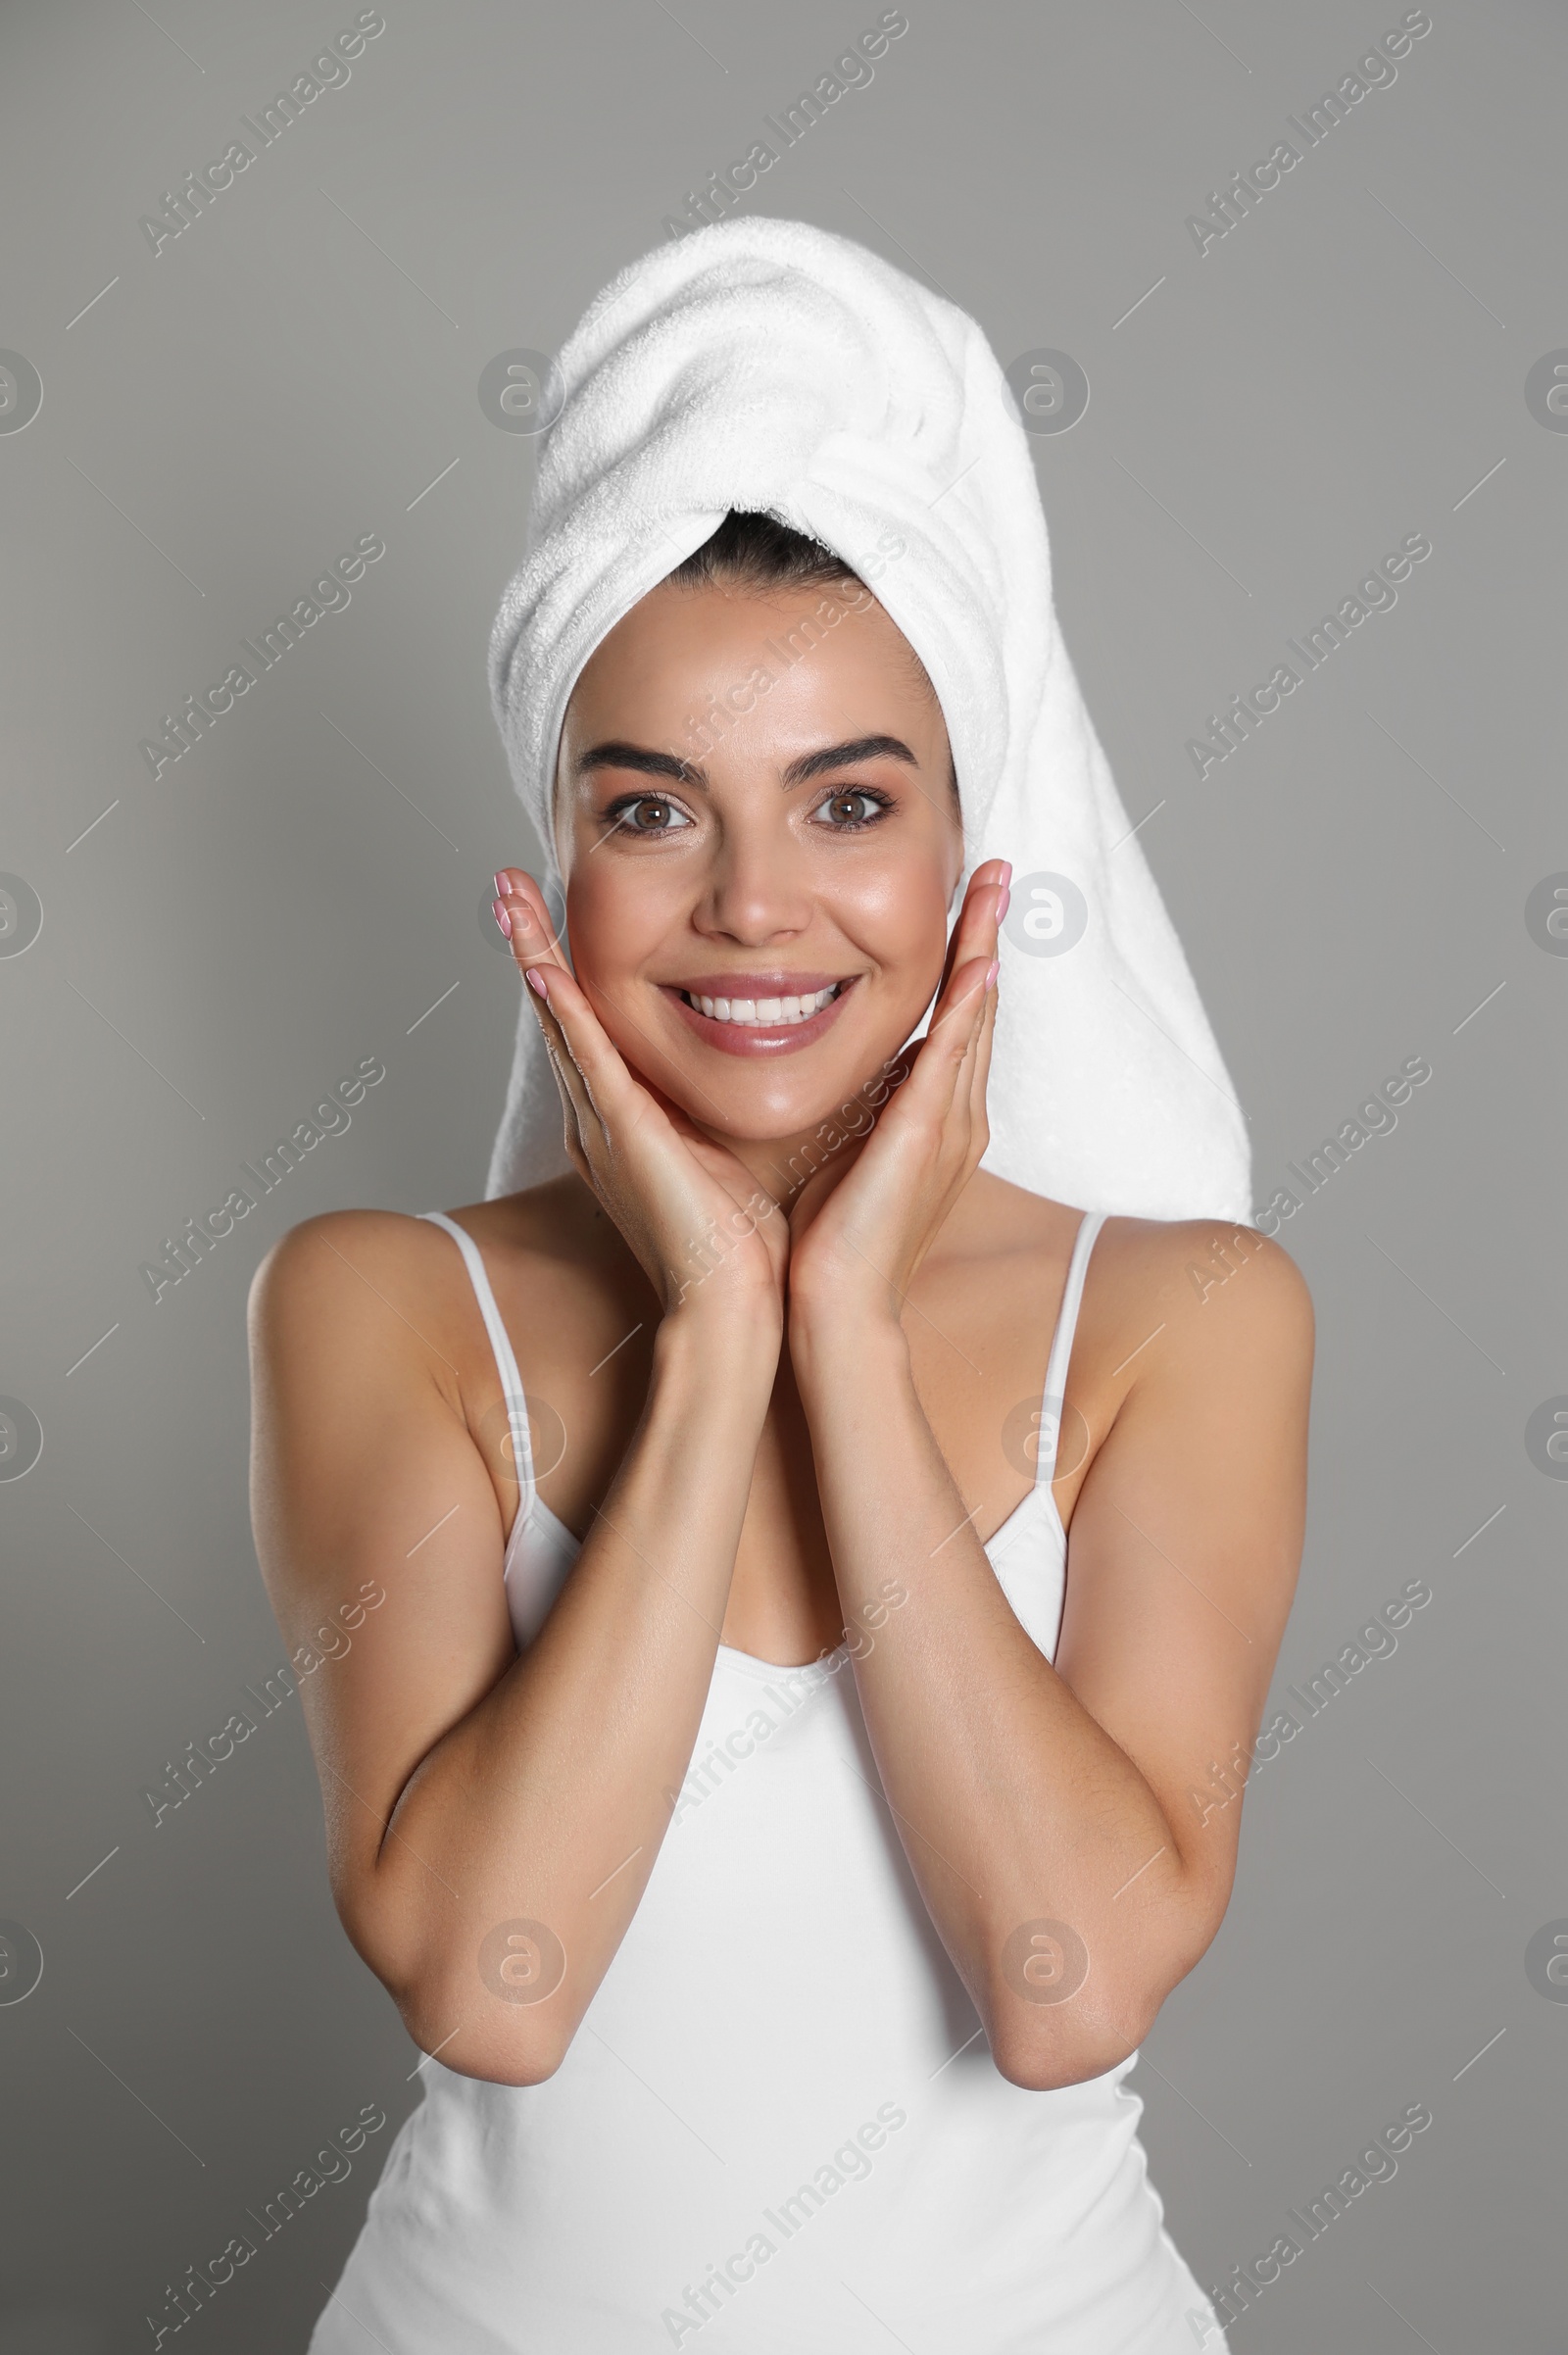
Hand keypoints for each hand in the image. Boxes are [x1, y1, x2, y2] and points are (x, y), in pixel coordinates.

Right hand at [493, 872, 788, 1327]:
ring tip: (508, 898)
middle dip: (530, 946)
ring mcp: (604, 1124)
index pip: (586, 1029)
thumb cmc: (739, 1242)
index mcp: (621, 1123)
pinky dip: (563, 1010)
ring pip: (559, 1022)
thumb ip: (720, 1105)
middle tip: (506, 885)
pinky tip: (543, 968)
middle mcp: (598, 1119)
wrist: (732, 1301)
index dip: (565, 970)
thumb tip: (759, 1057)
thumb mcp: (725, 1149)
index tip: (553, 915)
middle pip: (556, 1015)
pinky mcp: (623, 1133)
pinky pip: (587, 1058)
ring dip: (532, 956)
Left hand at [785, 860, 1007, 1339]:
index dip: (964, 960)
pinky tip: (976, 965)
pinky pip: (951, 1060)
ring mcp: (949, 1126)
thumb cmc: (830, 1240)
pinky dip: (966, 1011)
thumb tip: (842, 1065)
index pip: (956, 1022)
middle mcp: (956, 1116)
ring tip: (993, 890)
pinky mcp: (924, 1139)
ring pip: (974, 1020)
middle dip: (986, 936)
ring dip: (984, 950)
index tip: (966, 903)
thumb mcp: (844, 1149)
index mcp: (935, 1118)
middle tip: (997, 870)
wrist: (833, 1307)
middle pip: (979, 1007)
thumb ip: (856, 1104)